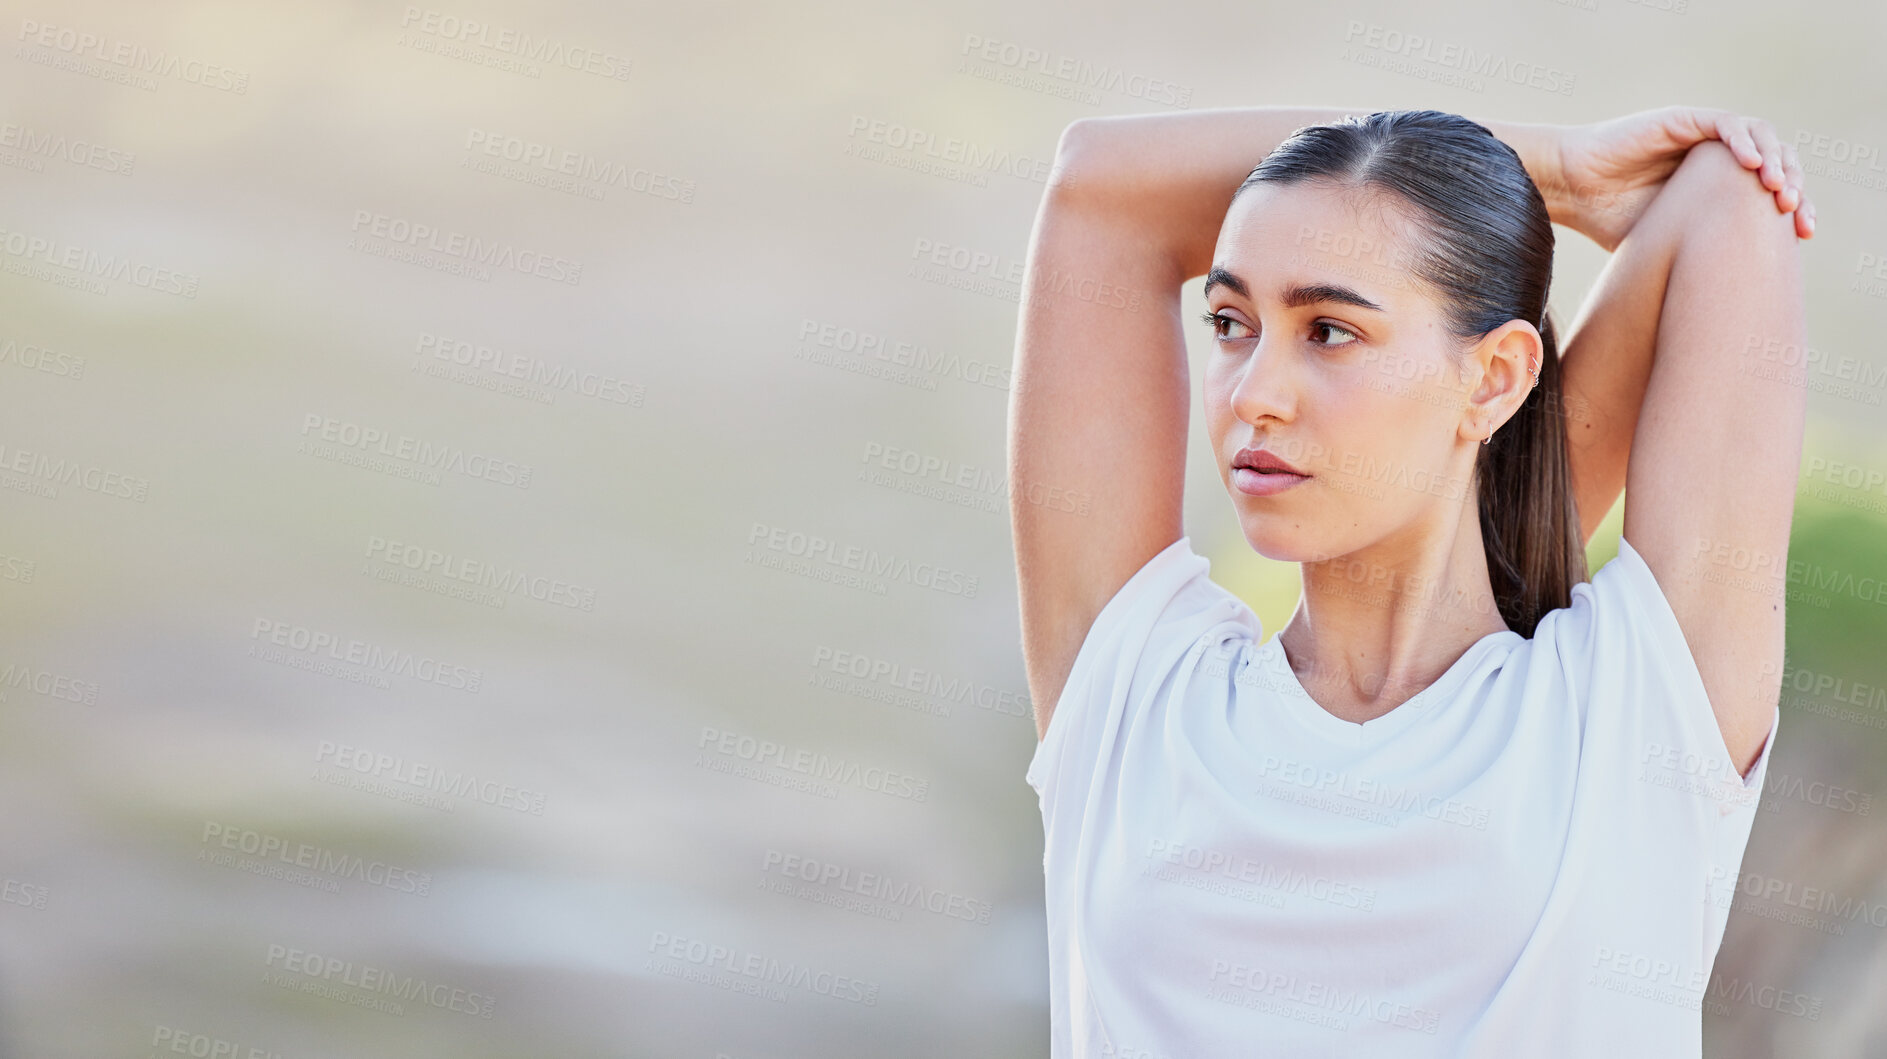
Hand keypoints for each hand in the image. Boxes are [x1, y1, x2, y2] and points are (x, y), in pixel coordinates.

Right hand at [1551, 106, 1813, 250]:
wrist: (1570, 190)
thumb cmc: (1608, 221)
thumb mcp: (1667, 244)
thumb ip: (1700, 253)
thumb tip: (1731, 300)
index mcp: (1719, 185)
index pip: (1773, 189)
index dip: (1796, 209)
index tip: (1803, 236)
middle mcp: (1716, 158)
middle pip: (1777, 160)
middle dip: (1794, 186)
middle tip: (1795, 214)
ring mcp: (1702, 136)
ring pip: (1760, 137)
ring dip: (1775, 161)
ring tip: (1777, 190)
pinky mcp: (1684, 121)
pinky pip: (1725, 124)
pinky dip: (1743, 141)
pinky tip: (1751, 165)